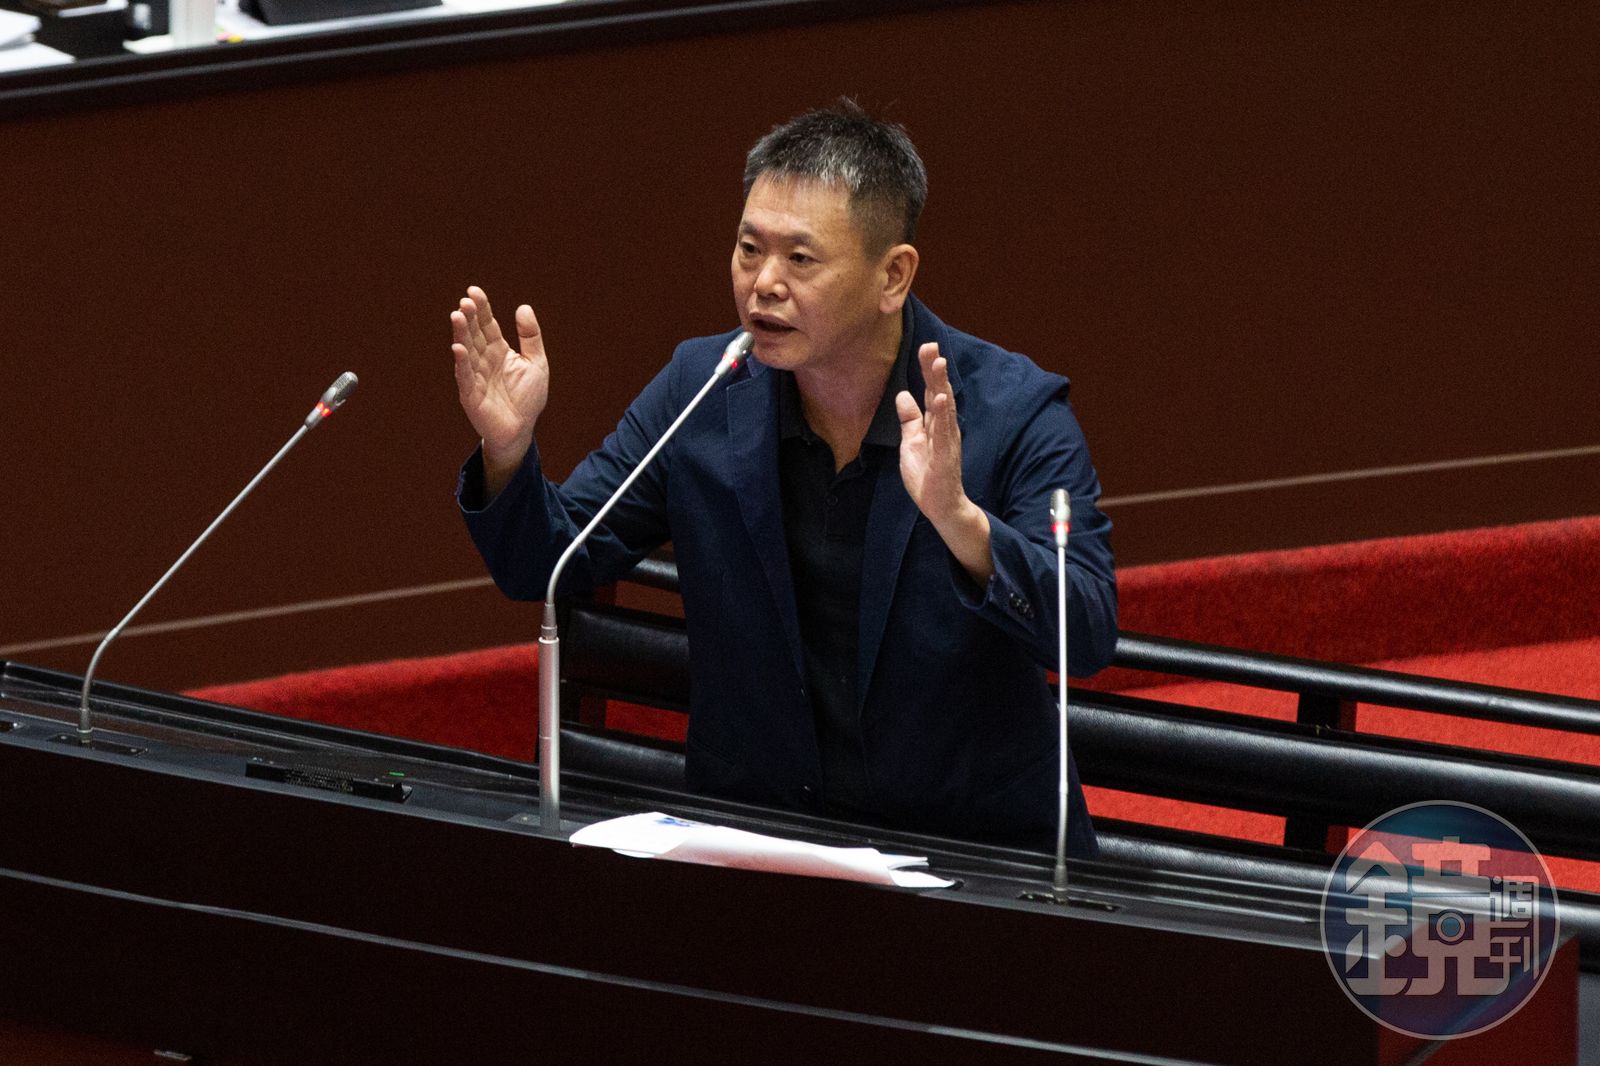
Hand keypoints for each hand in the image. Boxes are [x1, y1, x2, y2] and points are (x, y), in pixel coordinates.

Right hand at [450, 285, 548, 491]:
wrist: (521, 430)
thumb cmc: (527, 398)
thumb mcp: (537, 363)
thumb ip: (531, 336)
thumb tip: (523, 307)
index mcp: (498, 351)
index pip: (487, 325)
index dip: (481, 309)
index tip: (473, 291)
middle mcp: (484, 360)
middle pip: (474, 335)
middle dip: (469, 318)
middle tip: (464, 302)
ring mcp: (475, 377)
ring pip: (466, 352)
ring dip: (461, 335)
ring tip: (457, 316)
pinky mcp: (470, 395)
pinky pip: (465, 377)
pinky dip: (461, 363)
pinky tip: (458, 349)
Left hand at [896, 342, 993, 583]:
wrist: (940, 504)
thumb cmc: (927, 474)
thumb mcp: (912, 441)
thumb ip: (910, 419)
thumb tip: (903, 395)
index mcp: (935, 423)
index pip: (932, 391)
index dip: (928, 370)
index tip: (925, 347)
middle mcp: (945, 428)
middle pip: (940, 393)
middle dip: (935, 370)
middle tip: (931, 345)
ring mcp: (946, 441)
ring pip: (944, 408)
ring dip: (941, 385)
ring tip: (938, 363)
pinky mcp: (944, 456)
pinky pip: (943, 433)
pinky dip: (942, 415)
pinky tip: (939, 399)